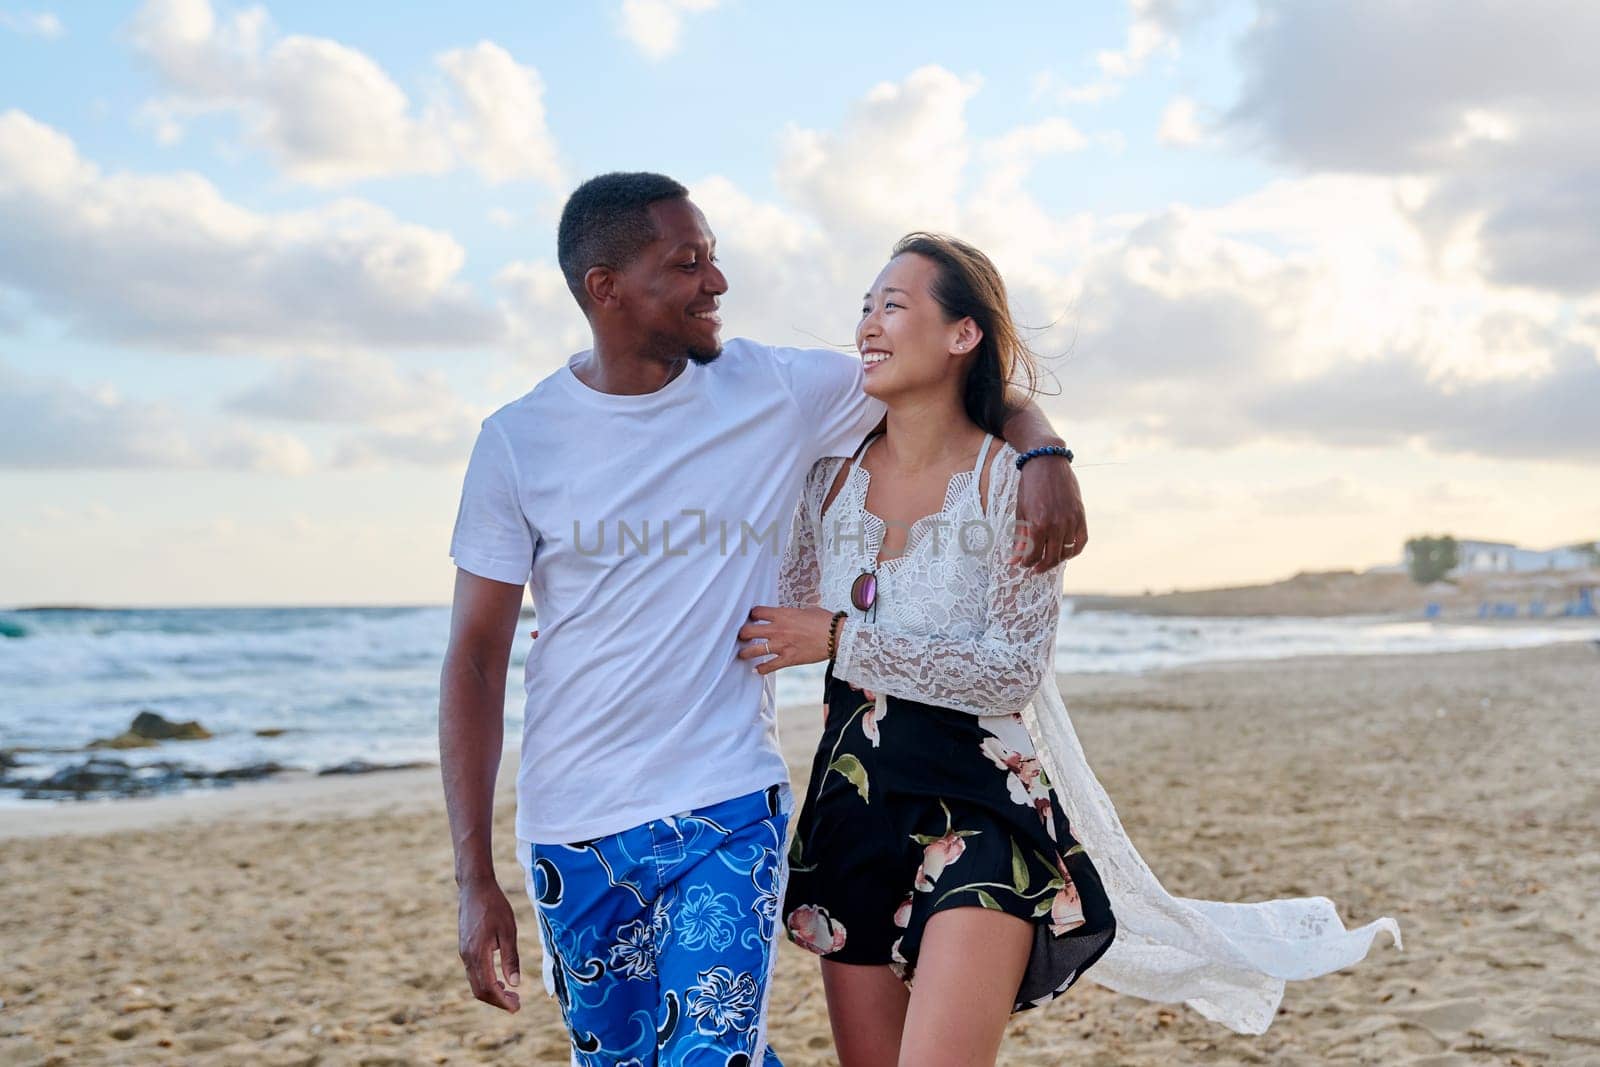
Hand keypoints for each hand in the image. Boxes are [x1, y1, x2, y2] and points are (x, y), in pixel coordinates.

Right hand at [457, 876, 521, 1012]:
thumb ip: (510, 958)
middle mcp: (467, 956)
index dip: (502, 1001)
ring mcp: (464, 952)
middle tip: (516, 1003)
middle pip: (479, 990)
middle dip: (497, 1000)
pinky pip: (473, 972)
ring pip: (475, 982)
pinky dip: (486, 981)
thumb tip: (515, 983)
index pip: (488, 988)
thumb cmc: (494, 906)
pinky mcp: (465, 948)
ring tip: (511, 993)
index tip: (516, 1008)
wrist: (474, 887)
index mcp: (478, 954)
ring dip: (492, 992)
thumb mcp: (508, 931)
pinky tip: (500, 978)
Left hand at [737, 606, 835, 674]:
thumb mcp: (806, 610)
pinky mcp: (788, 659)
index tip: (752, 618)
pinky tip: (756, 670)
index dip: (752, 615)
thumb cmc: (825, 621)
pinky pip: (769, 666)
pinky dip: (761, 669)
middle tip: (742, 636)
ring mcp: (782, 645)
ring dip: (745, 652)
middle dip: (742, 634)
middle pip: (748, 631)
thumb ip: (792, 613)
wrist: (837, 636)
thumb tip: (788, 615)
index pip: (756, 612)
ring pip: (754, 650)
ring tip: (741, 654)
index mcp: (782, 614)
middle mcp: (778, 629)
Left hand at [1012, 456, 1086, 571]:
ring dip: (1056, 560)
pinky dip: (1074, 551)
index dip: (1027, 563)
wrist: (1047, 462)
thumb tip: (1013, 560)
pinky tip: (1064, 552)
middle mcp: (1056, 525)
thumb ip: (1019, 537)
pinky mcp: (1080, 516)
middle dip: (1040, 567)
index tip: (1023, 564)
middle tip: (1034, 568)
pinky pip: (1080, 542)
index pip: (1033, 555)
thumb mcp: (1021, 511)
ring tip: (1047, 560)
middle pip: (1051, 558)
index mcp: (1038, 524)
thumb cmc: (1030, 486)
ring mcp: (1071, 521)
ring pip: (1066, 552)